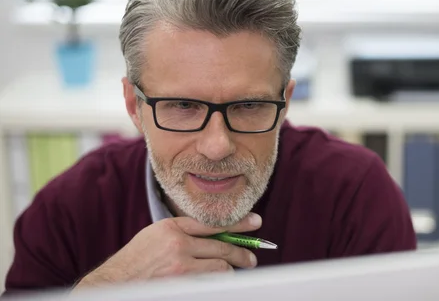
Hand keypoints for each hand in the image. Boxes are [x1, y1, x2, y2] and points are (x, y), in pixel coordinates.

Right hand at [73, 213, 261, 288]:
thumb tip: (218, 236)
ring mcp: (179, 266)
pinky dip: (216, 282)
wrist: (114, 284)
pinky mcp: (180, 284)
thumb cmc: (136, 260)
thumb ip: (184, 232)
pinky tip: (216, 281)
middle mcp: (177, 244)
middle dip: (241, 253)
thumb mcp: (157, 235)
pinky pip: (209, 282)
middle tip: (251, 259)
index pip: (213, 222)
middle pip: (221, 246)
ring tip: (231, 272)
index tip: (255, 222)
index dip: (238, 223)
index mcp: (171, 227)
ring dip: (228, 270)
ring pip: (219, 267)